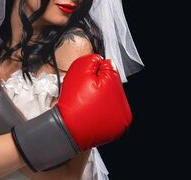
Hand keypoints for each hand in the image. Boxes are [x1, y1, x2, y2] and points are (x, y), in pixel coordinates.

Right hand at [12, 54, 131, 170]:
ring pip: (110, 99)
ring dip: (101, 97)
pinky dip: (100, 111)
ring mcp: (121, 120)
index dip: (94, 70)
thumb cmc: (72, 100)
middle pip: (112, 84)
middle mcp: (123, 105)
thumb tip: (101, 61)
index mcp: (117, 88)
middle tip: (84, 91)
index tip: (85, 78)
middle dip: (99, 83)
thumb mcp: (79, 71)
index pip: (110, 68)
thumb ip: (93, 60)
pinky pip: (108, 114)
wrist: (67, 128)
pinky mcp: (115, 130)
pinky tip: (90, 111)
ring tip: (86, 102)